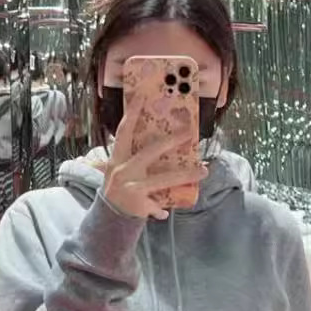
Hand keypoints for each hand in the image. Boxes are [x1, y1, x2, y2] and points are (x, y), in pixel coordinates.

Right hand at [103, 94, 207, 220]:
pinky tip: (164, 212)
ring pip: (164, 179)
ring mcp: (132, 188)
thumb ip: (133, 156)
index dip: (132, 113)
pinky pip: (158, 204)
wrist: (108, 216)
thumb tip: (160, 139)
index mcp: (117, 159)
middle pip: (151, 151)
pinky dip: (160, 209)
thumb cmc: (119, 187)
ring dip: (186, 174)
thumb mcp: (119, 170)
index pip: (124, 131)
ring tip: (203, 170)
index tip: (142, 94)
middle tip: (189, 132)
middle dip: (172, 141)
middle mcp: (123, 171)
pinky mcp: (140, 205)